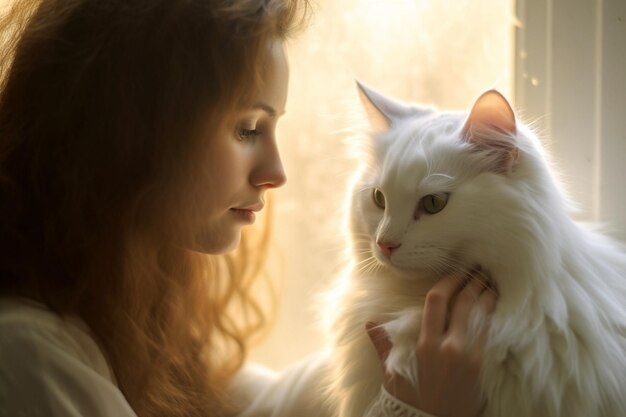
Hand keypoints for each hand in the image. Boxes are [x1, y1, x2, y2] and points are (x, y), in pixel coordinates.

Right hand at [366, 271, 496, 416]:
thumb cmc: (411, 401)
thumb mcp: (393, 374)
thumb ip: (383, 346)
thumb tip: (370, 323)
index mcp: (426, 345)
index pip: (437, 301)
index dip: (448, 281)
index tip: (456, 270)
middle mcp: (450, 347)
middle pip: (464, 303)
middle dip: (473, 283)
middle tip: (480, 269)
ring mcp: (470, 356)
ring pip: (482, 316)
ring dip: (487, 297)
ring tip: (491, 283)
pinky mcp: (483, 366)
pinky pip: (489, 333)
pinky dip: (491, 317)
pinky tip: (494, 308)